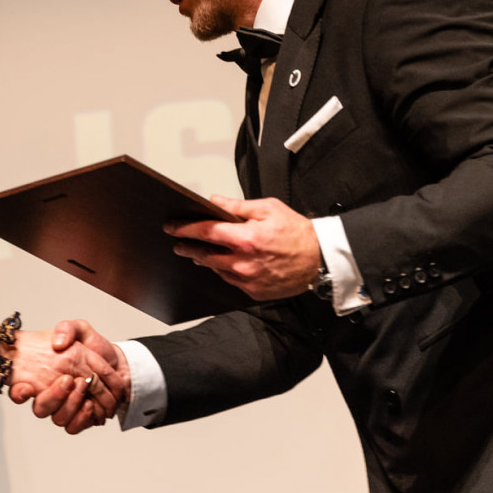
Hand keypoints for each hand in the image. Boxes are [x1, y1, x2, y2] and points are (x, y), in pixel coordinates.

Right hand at [29, 319, 130, 434]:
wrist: (117, 361)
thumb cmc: (94, 346)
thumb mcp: (79, 329)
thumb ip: (67, 329)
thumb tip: (58, 344)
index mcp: (45, 374)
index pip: (23, 390)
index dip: (20, 393)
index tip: (27, 386)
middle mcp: (52, 393)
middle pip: (41, 408)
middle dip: (54, 396)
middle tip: (69, 380)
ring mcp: (65, 407)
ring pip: (59, 419)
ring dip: (71, 405)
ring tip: (83, 387)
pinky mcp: (79, 418)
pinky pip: (74, 427)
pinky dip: (82, 418)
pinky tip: (90, 404)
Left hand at [166, 194, 319, 299]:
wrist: (319, 259)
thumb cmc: (297, 232)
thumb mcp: (268, 209)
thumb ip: (238, 206)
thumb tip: (215, 201)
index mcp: (246, 239)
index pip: (206, 232)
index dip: (186, 229)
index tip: (173, 228)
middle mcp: (243, 262)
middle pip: (205, 255)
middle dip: (189, 248)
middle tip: (179, 243)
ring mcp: (248, 280)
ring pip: (216, 270)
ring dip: (206, 260)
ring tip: (199, 253)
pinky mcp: (254, 292)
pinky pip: (231, 281)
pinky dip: (225, 271)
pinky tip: (225, 264)